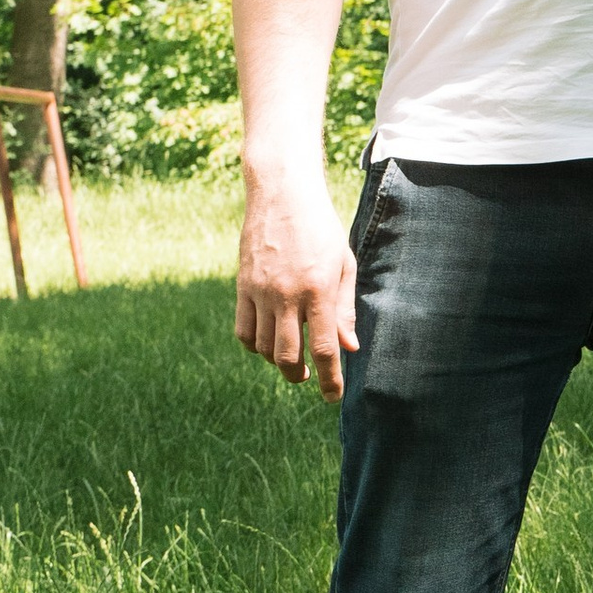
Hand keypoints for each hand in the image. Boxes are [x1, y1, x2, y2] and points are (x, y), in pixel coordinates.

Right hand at [236, 166, 358, 398]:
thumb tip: (350, 348)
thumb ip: (345, 308)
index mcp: (319, 290)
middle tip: (308, 377)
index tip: (333, 397)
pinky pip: (243, 331)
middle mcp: (287, 295)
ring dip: (278, 361)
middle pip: (288, 356)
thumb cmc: (321, 228)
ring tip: (292, 358)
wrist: (282, 195)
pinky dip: (255, 346)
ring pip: (264, 348)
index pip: (324, 348)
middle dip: (300, 376)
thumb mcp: (343, 264)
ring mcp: (260, 293)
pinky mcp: (242, 288)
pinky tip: (268, 342)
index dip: (330, 378)